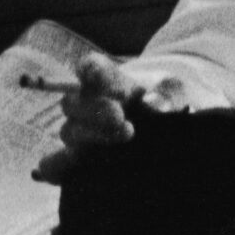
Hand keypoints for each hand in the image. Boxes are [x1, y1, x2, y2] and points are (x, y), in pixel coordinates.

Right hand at [32, 55, 189, 180]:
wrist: (174, 126)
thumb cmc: (171, 103)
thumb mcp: (179, 93)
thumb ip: (169, 94)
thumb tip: (154, 105)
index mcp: (110, 81)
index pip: (91, 68)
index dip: (90, 70)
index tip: (95, 72)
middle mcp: (88, 104)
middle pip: (73, 103)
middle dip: (94, 110)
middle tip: (119, 117)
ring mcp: (82, 132)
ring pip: (69, 132)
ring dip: (91, 136)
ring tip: (122, 137)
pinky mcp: (79, 160)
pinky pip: (55, 165)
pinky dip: (58, 167)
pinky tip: (76, 166)